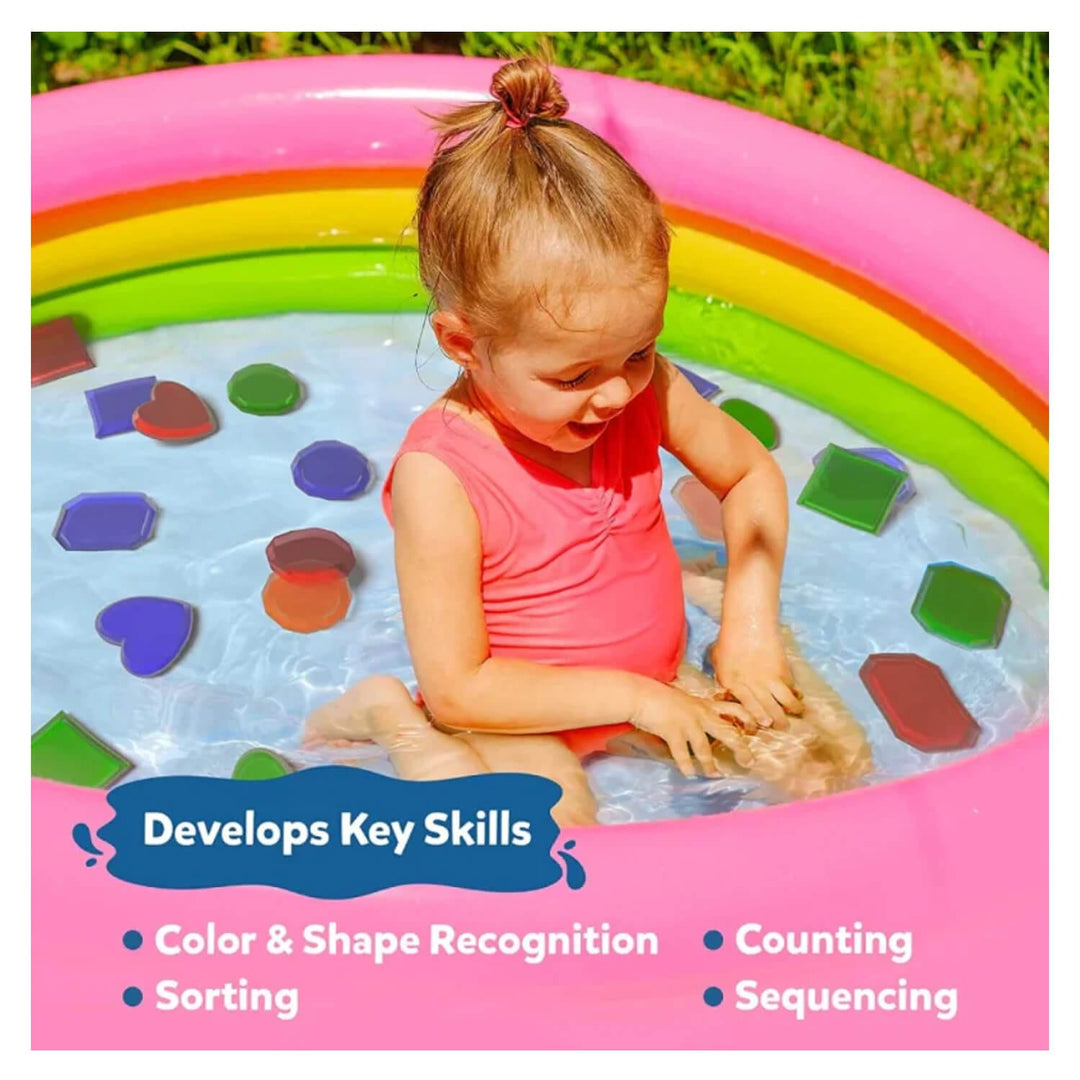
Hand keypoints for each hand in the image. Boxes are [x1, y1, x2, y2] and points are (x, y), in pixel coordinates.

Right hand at [630, 680, 751, 779]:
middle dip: (740, 748)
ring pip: (705, 748)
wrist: (640, 694)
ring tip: (715, 774)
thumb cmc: (660, 698)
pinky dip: (687, 766)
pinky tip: (690, 774)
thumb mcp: (685, 701)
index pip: (734, 709)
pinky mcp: (672, 731)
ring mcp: (687, 723)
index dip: (748, 718)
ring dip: (710, 764)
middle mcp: (700, 714)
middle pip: (727, 731)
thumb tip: (709, 725)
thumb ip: (699, 712)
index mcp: (705, 705)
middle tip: (748, 762)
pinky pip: (682, 754)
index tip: (756, 729)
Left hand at [712, 626, 803, 728]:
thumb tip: (727, 693)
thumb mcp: (718, 661)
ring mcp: (769, 678)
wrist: (749, 623)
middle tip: (783, 727)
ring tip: (797, 712)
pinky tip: (798, 696)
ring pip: (785, 701)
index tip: (764, 723)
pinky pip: (792, 687)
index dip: (756, 717)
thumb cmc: (728, 641)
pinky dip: (796, 693)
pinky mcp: (782, 670)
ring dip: (793, 709)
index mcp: (732, 683)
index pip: (746, 706)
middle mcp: (752, 684)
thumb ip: (724, 678)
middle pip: (768, 709)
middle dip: (777, 721)